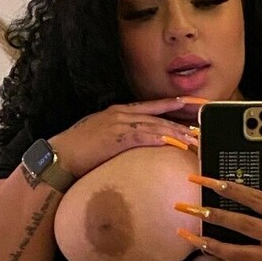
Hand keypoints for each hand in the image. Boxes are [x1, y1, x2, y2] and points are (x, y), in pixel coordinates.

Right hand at [50, 96, 208, 178]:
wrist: (60, 156)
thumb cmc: (78, 150)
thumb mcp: (101, 136)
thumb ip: (119, 135)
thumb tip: (134, 142)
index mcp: (118, 111)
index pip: (152, 106)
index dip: (173, 105)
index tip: (191, 105)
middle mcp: (121, 113)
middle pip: (158, 115)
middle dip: (181, 120)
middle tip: (201, 125)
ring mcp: (119, 123)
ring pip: (156, 125)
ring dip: (177, 132)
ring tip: (194, 139)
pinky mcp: (117, 137)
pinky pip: (144, 136)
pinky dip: (161, 138)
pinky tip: (174, 142)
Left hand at [173, 174, 261, 260]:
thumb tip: (234, 198)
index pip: (253, 198)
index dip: (229, 189)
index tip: (207, 181)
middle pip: (241, 225)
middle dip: (211, 216)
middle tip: (188, 209)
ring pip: (237, 253)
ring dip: (211, 245)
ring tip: (190, 237)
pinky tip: (216, 253)